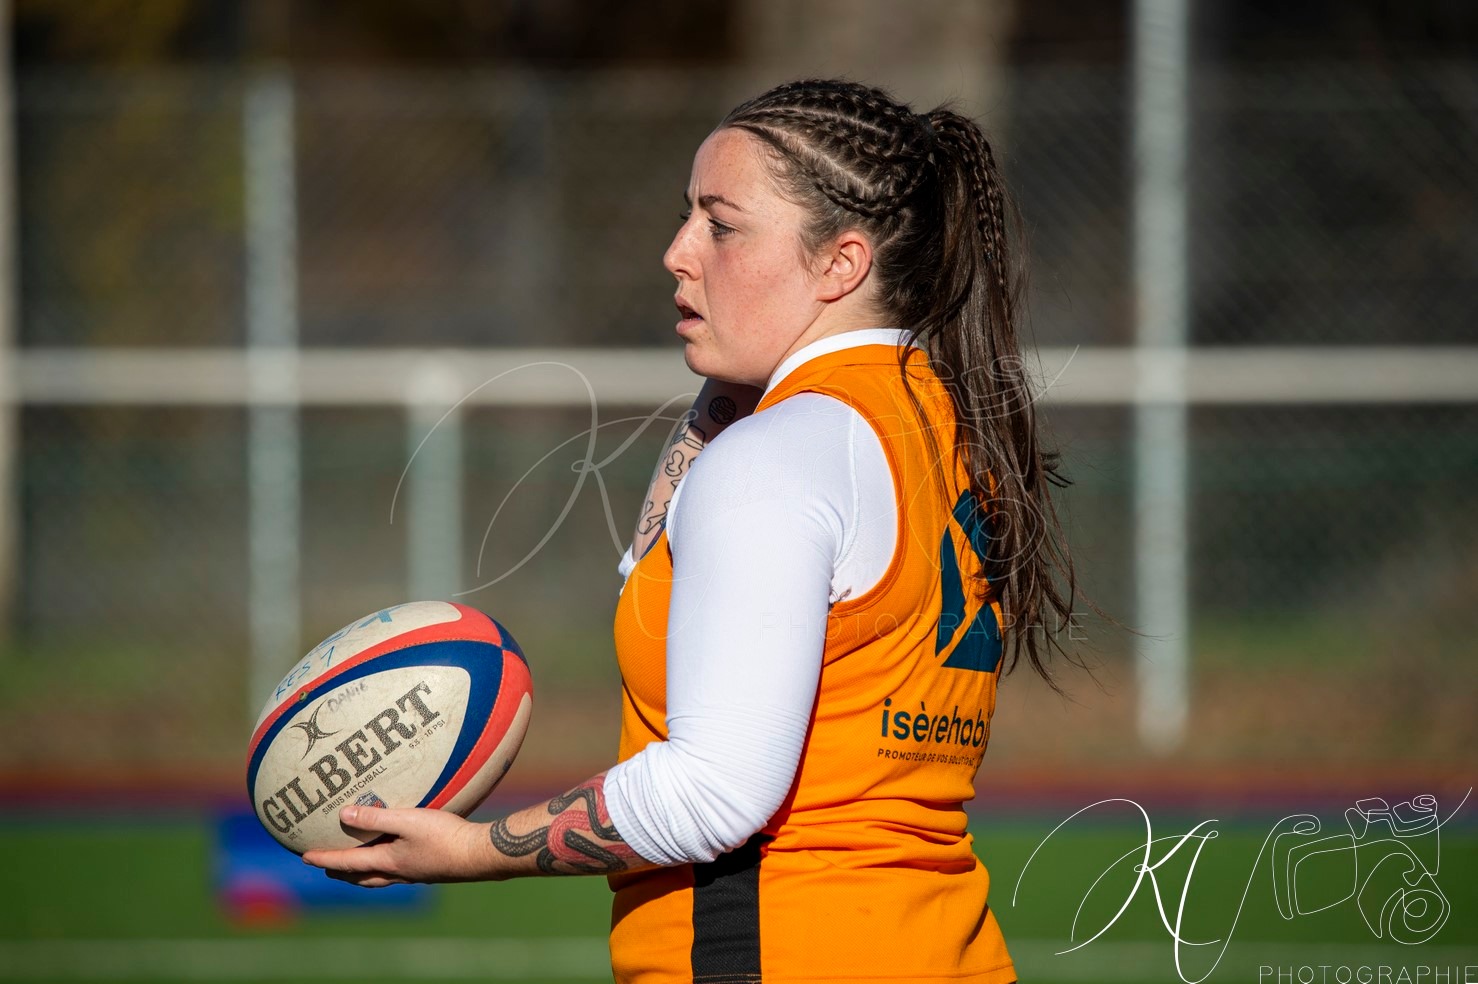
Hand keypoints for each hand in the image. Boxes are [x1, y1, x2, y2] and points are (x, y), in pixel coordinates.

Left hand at [301, 805, 494, 887]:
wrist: (478, 855)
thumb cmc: (444, 837)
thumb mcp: (408, 821)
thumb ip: (376, 818)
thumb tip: (343, 815)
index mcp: (388, 862)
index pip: (348, 862)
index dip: (324, 858)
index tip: (304, 857)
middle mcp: (397, 873)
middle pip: (360, 876)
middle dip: (340, 870)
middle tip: (325, 865)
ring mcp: (413, 874)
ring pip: (378, 877)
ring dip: (360, 872)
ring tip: (354, 866)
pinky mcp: (428, 869)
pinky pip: (396, 871)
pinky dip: (383, 866)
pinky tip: (395, 855)